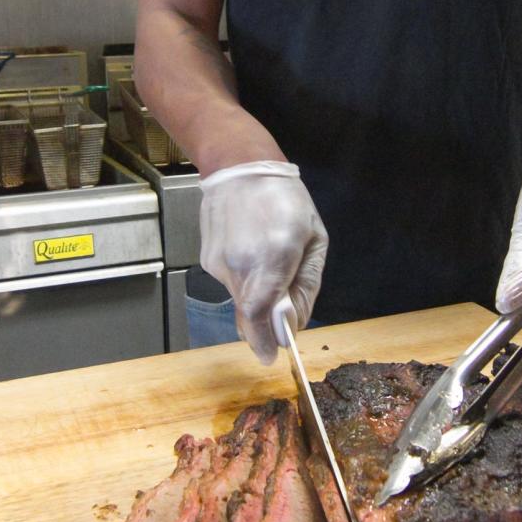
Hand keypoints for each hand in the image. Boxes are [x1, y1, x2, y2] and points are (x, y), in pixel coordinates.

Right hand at [197, 161, 327, 363]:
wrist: (239, 167)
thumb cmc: (286, 200)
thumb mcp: (314, 239)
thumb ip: (306, 285)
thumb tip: (295, 322)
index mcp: (275, 255)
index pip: (260, 313)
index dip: (265, 339)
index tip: (272, 354)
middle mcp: (242, 263)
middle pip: (249, 314)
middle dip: (265, 325)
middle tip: (278, 324)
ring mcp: (219, 262)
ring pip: (240, 299)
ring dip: (257, 296)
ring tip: (268, 260)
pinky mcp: (208, 260)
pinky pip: (231, 282)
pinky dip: (245, 279)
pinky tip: (251, 251)